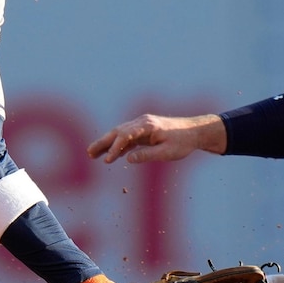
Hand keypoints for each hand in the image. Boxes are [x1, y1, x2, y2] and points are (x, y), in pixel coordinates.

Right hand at [87, 114, 224, 163]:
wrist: (194, 132)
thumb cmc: (182, 142)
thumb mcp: (166, 152)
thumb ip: (147, 155)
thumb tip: (128, 159)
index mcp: (147, 126)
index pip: (125, 135)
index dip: (115, 148)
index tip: (107, 160)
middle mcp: (142, 123)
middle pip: (117, 131)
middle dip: (102, 142)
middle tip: (89, 153)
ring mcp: (142, 126)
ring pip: (120, 134)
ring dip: (107, 144)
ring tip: (92, 154)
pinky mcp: (144, 132)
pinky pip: (127, 138)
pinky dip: (118, 146)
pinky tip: (110, 156)